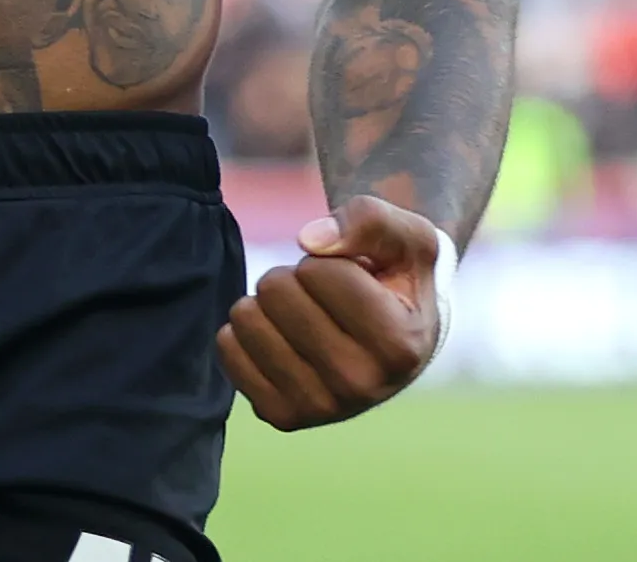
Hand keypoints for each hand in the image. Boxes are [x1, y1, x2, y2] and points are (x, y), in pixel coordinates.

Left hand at [217, 194, 443, 429]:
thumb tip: (309, 239)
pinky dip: (244, 329)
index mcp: (400, 346)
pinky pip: (227, 349)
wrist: (395, 342)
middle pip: (276, 291)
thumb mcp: (408, 237)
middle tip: (322, 296)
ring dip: (267, 302)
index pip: (319, 271)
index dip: (327, 259)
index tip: (352, 277)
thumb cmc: (398, 280)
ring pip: (247, 318)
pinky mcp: (281, 416)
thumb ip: (370, 221)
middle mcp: (362, 387)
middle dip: (293, 277)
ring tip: (301, 314)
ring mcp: (319, 408)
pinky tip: (279, 336)